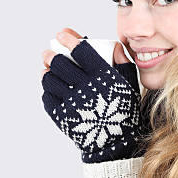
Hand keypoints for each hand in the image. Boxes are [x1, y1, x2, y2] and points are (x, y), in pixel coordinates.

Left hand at [41, 28, 144, 162]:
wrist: (115, 142)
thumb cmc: (123, 111)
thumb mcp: (130, 85)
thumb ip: (123, 63)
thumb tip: (112, 44)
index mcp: (104, 78)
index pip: (82, 51)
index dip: (70, 39)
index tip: (62, 34)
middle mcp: (86, 89)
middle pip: (60, 64)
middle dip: (52, 55)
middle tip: (49, 52)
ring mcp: (72, 103)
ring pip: (50, 79)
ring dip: (47, 71)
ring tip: (47, 68)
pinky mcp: (61, 116)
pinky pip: (47, 96)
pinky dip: (47, 88)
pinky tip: (51, 86)